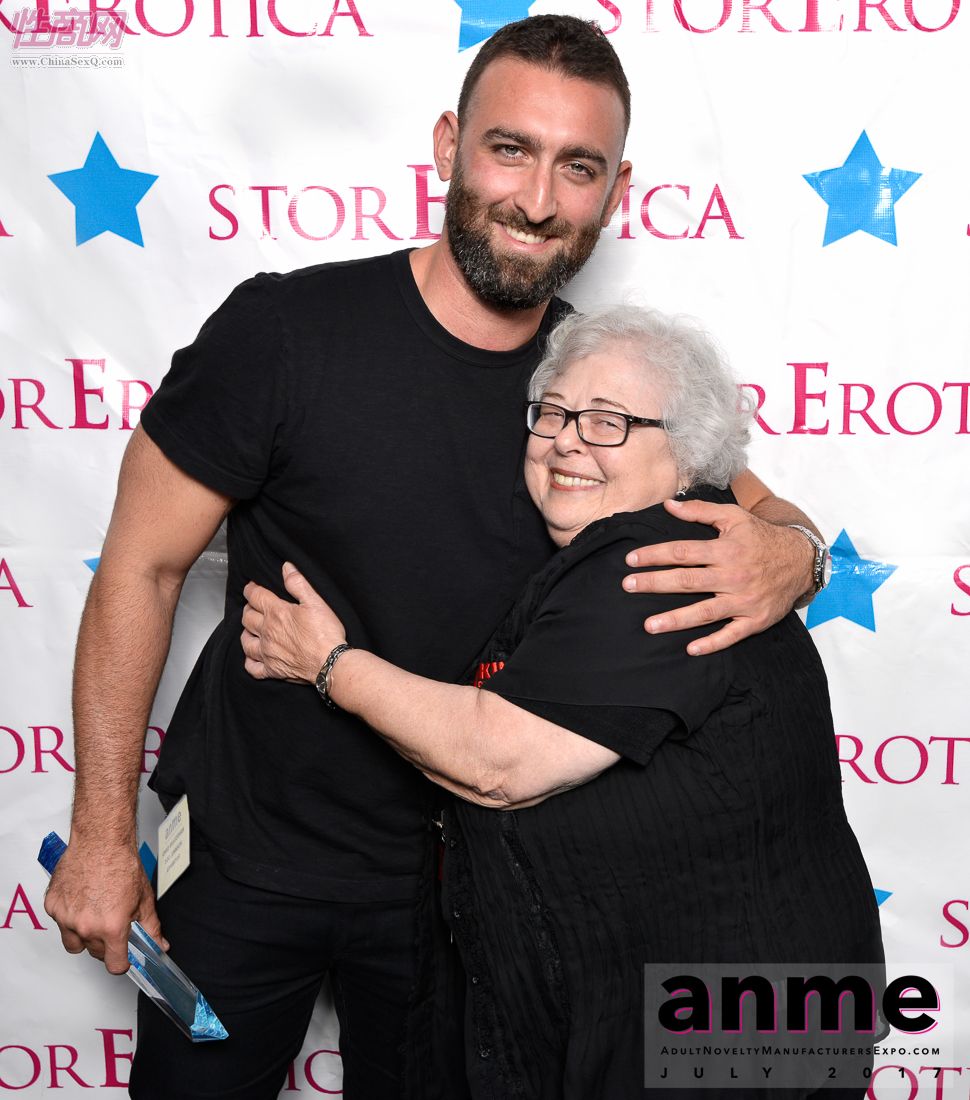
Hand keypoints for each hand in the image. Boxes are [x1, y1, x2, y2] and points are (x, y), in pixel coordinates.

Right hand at [44, 841, 165, 973]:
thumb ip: (151, 927)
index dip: (122, 962)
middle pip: (96, 953)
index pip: (114, 965)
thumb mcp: (144, 898)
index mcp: (111, 928)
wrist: (101, 840)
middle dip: (106, 943)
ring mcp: (66, 918)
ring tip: (96, 914)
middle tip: (113, 924)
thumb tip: (159, 945)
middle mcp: (86, 927)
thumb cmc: (121, 864)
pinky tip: (82, 899)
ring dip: (85, 936)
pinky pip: (60, 923)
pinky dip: (70, 916)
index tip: (123, 957)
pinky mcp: (52, 906)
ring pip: (74, 943)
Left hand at [241, 563, 345, 682]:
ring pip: (245, 641)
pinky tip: (254, 657)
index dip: (251, 589)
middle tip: (255, 606)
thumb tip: (286, 567)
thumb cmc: (326, 633)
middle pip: (247, 617)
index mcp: (277, 613)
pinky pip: (252, 668)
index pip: (255, 596)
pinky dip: (250, 661)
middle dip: (249, 608)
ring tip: (252, 629)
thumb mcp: (316, 602)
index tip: (252, 587)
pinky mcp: (272, 670)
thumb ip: (298, 583)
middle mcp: (267, 632)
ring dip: (246, 632)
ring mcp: (267, 653)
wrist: (330, 663)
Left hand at [621, 498, 813, 655]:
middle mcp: (733, 576)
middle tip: (628, 586)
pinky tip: (691, 648)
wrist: (802, 561)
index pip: (682, 552)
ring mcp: (744, 600)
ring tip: (649, 625)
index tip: (631, 560)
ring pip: (705, 612)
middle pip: (687, 582)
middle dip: (655, 584)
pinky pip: (731, 635)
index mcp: (726, 550)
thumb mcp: (734, 517)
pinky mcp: (755, 620)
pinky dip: (712, 643)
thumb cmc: (761, 537)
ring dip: (675, 619)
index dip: (654, 555)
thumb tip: (668, 505)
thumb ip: (700, 511)